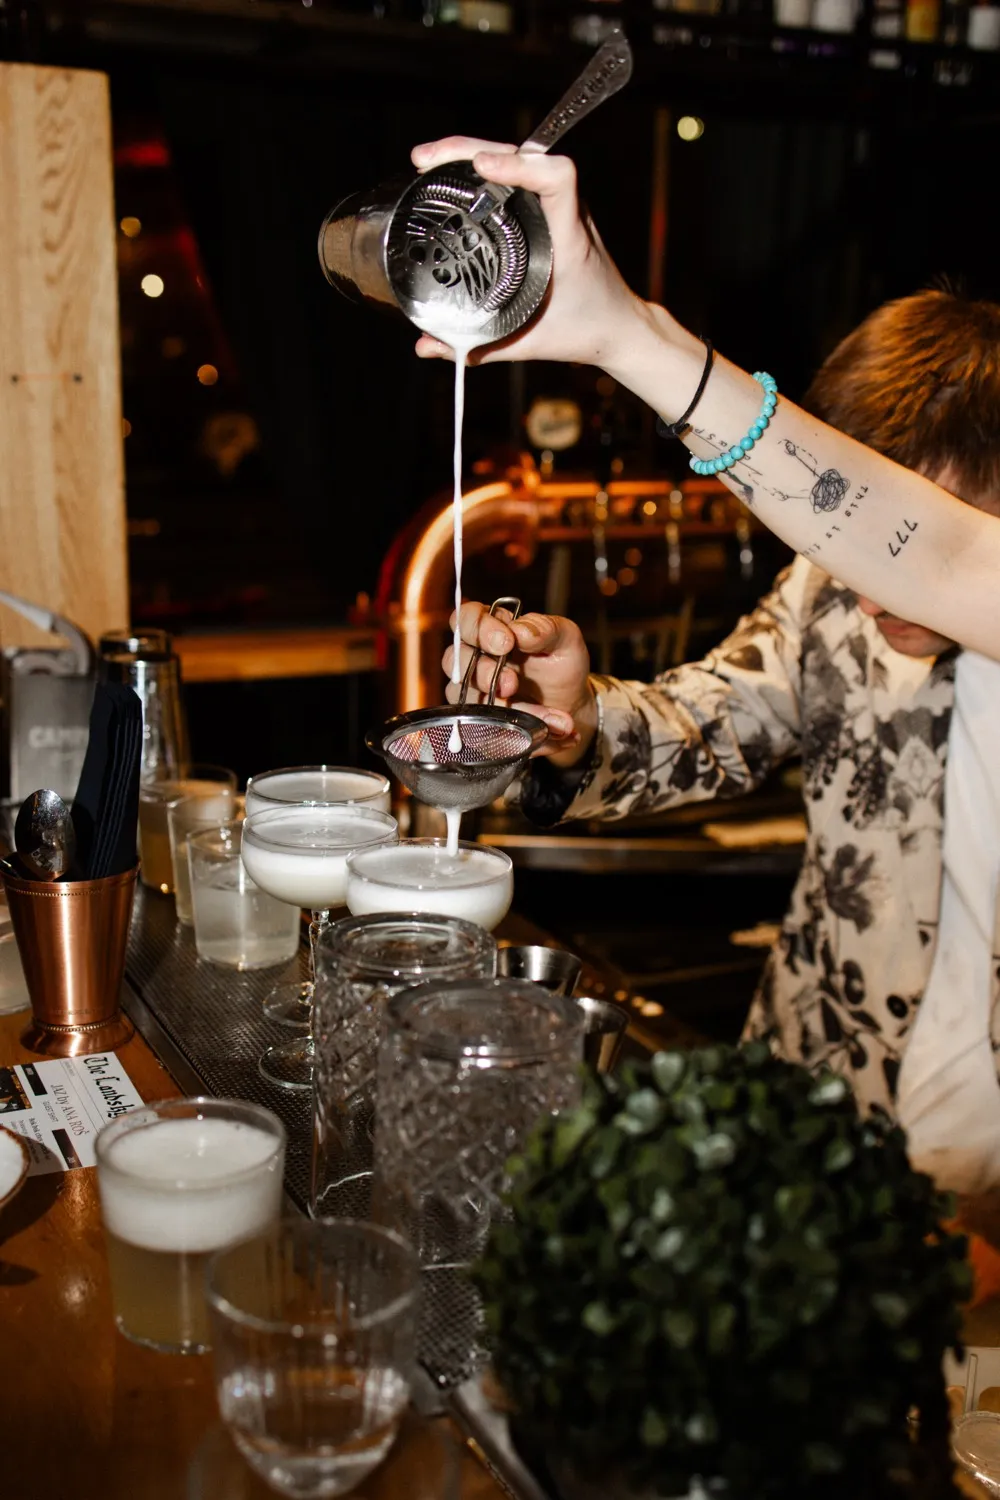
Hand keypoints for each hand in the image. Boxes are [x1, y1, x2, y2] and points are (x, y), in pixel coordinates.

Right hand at [410, 136, 643, 369]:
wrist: (617, 325)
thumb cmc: (583, 332)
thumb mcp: (531, 344)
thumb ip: (480, 348)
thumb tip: (426, 347)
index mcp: (569, 239)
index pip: (557, 180)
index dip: (519, 165)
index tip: (481, 166)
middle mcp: (566, 213)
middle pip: (523, 155)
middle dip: (470, 149)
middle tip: (424, 160)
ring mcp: (559, 206)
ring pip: (518, 158)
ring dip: (472, 151)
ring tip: (429, 162)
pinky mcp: (550, 208)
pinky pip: (517, 174)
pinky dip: (484, 167)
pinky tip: (455, 173)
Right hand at [443, 603, 598, 768]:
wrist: (571, 705)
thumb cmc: (562, 664)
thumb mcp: (565, 640)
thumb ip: (545, 629)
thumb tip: (521, 631)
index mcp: (492, 628)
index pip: (466, 618)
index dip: (477, 628)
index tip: (505, 643)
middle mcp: (476, 658)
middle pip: (453, 659)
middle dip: (482, 673)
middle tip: (511, 683)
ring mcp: (474, 691)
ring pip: (467, 698)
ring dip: (504, 708)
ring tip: (546, 716)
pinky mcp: (480, 720)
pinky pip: (486, 727)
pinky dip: (520, 731)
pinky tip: (549, 730)